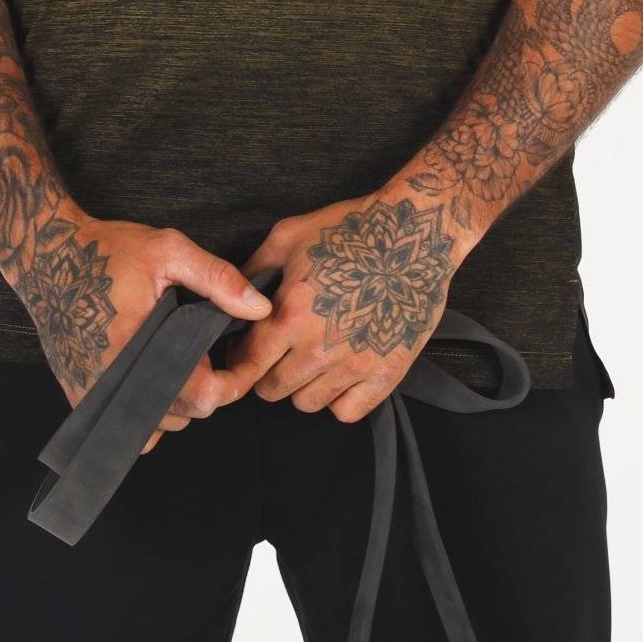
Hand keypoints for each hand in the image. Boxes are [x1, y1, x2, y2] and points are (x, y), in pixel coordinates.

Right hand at [13, 208, 272, 452]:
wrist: (45, 257)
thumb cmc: (107, 250)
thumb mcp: (168, 250)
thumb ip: (218, 279)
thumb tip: (260, 309)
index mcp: (139, 348)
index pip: (203, 397)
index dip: (234, 383)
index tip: (242, 362)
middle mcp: (114, 382)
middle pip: (186, 414)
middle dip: (209, 387)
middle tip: (211, 351)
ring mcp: (94, 395)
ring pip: (161, 425)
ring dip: (179, 401)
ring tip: (181, 359)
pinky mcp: (80, 397)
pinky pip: (130, 429)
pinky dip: (149, 412)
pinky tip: (153, 375)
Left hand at [222, 186, 472, 422]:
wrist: (414, 234)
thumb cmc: (350, 229)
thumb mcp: (288, 237)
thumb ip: (252, 272)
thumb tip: (228, 301)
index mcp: (291, 314)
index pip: (247, 363)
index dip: (240, 361)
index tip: (244, 354)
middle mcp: (320, 348)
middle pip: (273, 389)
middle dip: (268, 373)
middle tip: (280, 353)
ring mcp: (355, 365)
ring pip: (307, 404)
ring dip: (302, 385)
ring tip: (311, 360)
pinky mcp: (387, 374)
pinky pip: (347, 412)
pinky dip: (338, 399)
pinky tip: (339, 373)